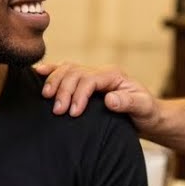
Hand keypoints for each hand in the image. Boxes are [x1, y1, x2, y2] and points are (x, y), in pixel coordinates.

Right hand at [32, 61, 160, 130]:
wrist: (147, 116)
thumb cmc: (146, 112)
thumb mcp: (143, 108)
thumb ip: (128, 103)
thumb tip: (109, 99)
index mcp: (113, 75)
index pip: (89, 78)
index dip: (78, 94)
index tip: (73, 113)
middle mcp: (101, 72)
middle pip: (74, 72)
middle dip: (63, 90)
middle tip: (57, 111)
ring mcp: (92, 75)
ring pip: (67, 69)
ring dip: (54, 82)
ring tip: (46, 98)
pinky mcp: (84, 83)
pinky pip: (65, 72)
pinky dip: (51, 72)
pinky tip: (38, 73)